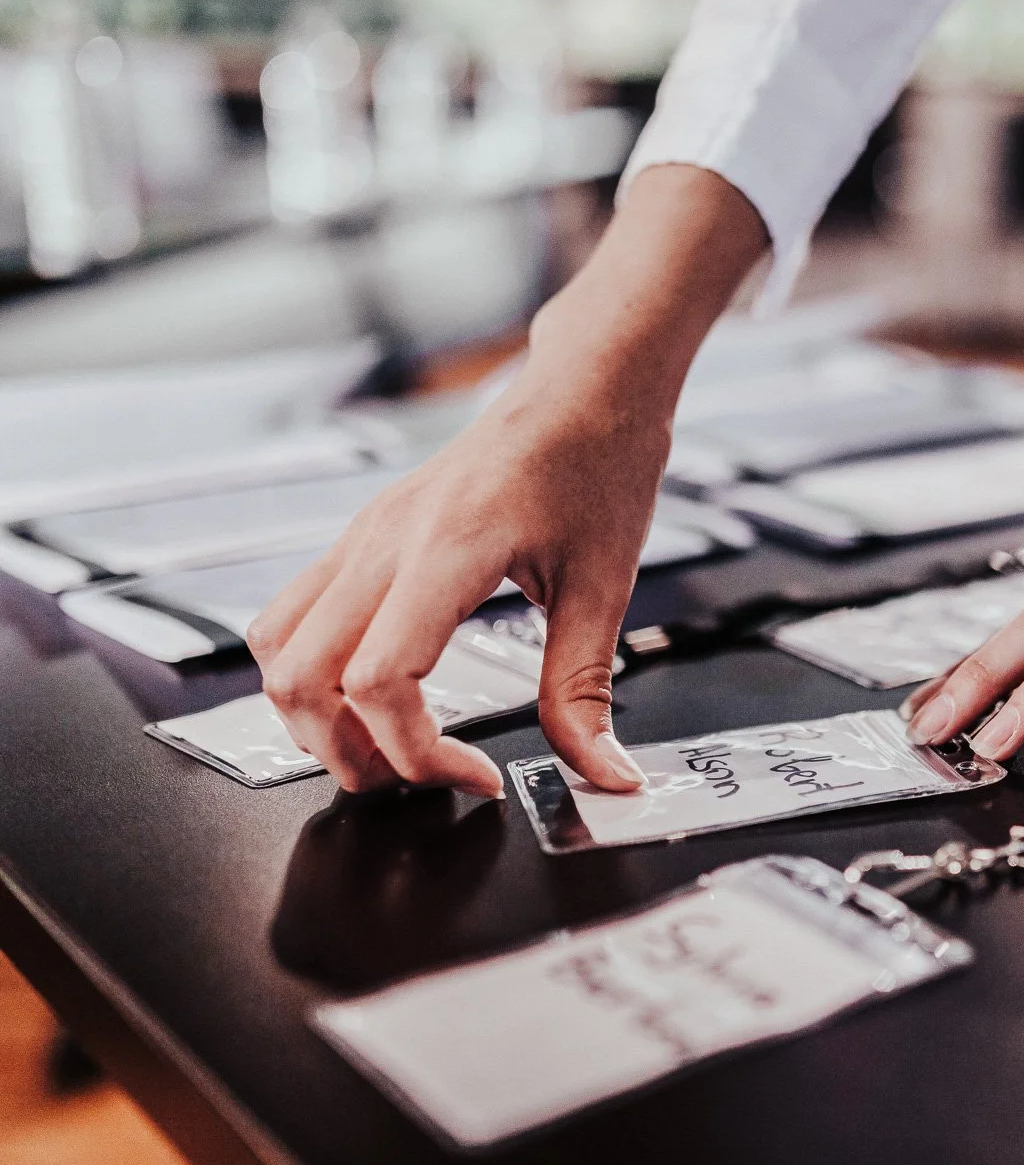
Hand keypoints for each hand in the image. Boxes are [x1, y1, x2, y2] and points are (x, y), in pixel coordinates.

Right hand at [247, 167, 766, 796]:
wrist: (586, 385)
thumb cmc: (599, 461)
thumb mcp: (606, 586)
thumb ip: (585, 690)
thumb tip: (604, 775)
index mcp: (448, 549)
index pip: (380, 680)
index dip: (417, 752)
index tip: (476, 777)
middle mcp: (386, 540)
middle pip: (300, 676)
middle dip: (348, 752)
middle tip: (418, 780)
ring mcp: (364, 534)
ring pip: (277, 645)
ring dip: (313, 716)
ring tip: (388, 747)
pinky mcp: (363, 535)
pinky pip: (295, 613)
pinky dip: (312, 670)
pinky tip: (375, 692)